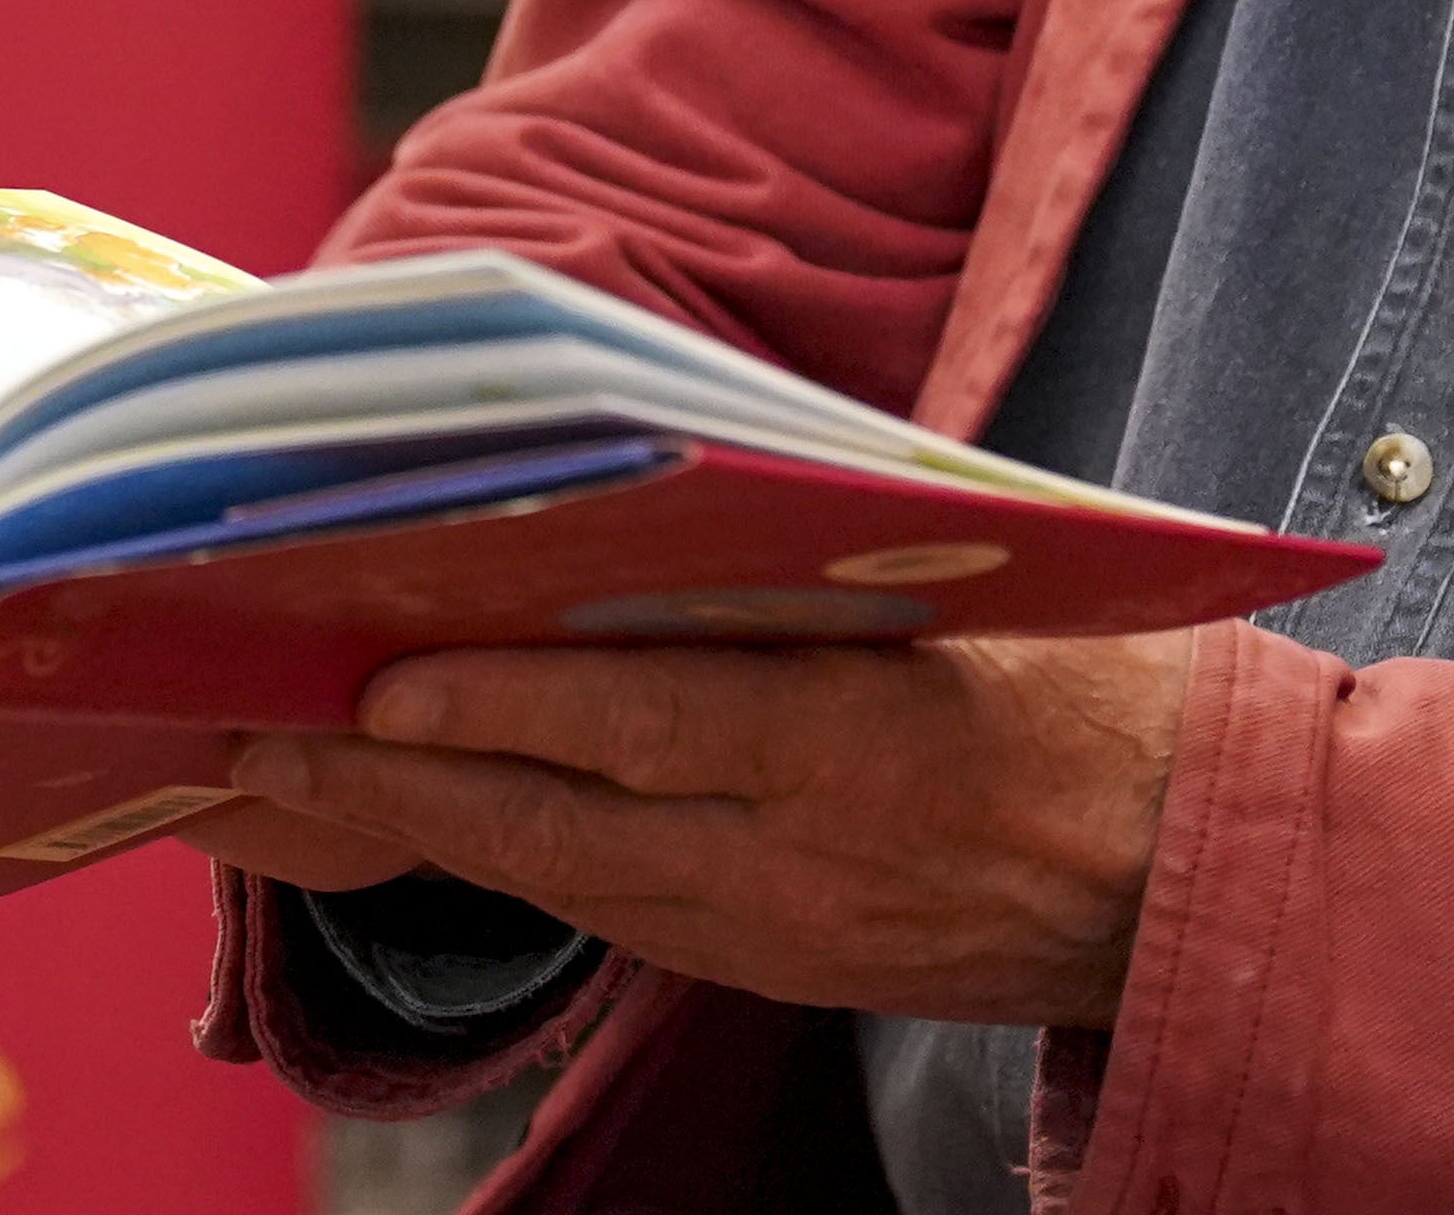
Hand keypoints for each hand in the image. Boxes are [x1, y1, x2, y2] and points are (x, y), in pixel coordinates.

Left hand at [209, 628, 1194, 1029]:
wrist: (1199, 870)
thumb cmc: (1081, 680)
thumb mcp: (960, 593)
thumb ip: (797, 554)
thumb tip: (620, 480)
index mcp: (862, 737)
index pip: (648, 722)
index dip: (503, 705)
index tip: (378, 679)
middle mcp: (802, 856)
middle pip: (562, 824)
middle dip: (397, 780)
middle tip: (254, 730)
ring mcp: (781, 932)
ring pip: (564, 880)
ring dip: (424, 823)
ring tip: (287, 764)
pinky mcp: (775, 972)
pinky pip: (615, 913)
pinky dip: (513, 857)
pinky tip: (422, 808)